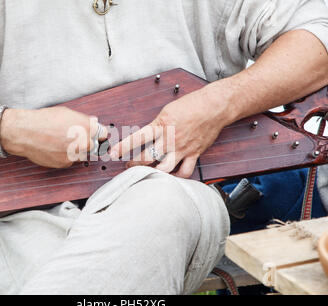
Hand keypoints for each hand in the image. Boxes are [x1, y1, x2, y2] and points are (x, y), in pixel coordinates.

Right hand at [1, 106, 106, 167]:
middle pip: (93, 145)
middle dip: (87, 142)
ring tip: (61, 141)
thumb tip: (93, 123)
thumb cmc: (43, 120)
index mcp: (86, 127)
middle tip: (74, 137)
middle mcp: (83, 142)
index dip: (100, 134)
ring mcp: (75, 154)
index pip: (104, 133)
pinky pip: (70, 161)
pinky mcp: (65, 163)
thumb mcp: (66, 113)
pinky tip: (55, 147)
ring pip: (82, 154)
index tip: (99, 135)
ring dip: (76, 150)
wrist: (25, 133)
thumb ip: (83, 120)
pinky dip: (65, 156)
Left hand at [110, 87, 232, 177]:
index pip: (137, 138)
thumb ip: (156, 126)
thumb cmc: (191, 105)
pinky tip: (171, 177)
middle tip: (128, 166)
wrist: (214, 106)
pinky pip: (184, 172)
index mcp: (161, 125)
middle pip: (147, 158)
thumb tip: (145, 137)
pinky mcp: (194, 154)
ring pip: (164, 169)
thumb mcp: (167, 111)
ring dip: (153, 173)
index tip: (113, 154)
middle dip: (134, 164)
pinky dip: (177, 177)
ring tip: (147, 174)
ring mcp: (182, 148)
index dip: (123, 147)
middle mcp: (170, 139)